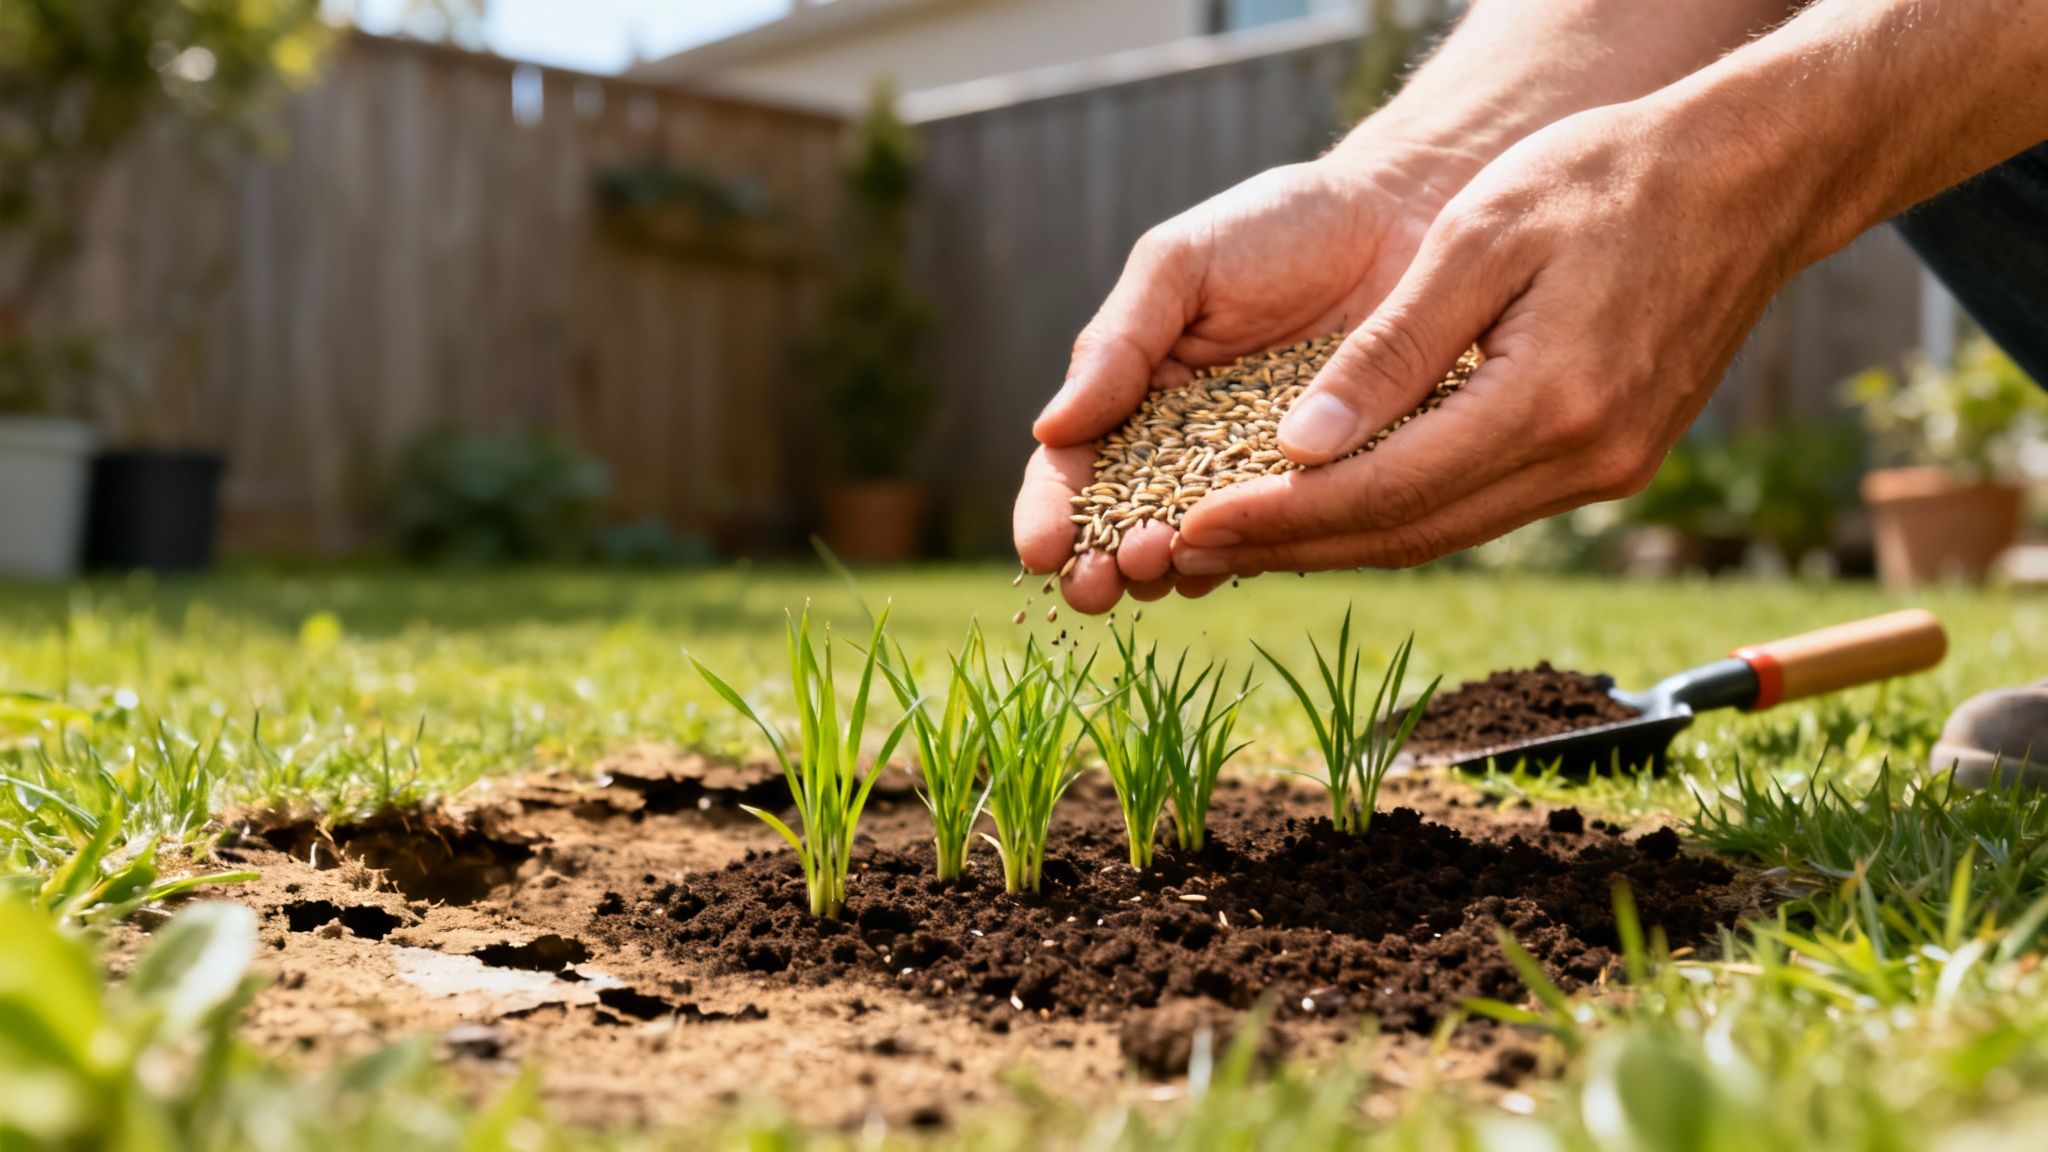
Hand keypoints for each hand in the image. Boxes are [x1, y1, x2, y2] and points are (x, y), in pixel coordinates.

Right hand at [1013, 147, 1473, 612]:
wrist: (1402, 219)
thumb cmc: (1278, 228)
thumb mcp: (1179, 267)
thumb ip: (1117, 343)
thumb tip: (1050, 428)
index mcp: (1134, 395)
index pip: (1074, 467)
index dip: (1050, 513)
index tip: (1040, 550)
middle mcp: (1185, 448)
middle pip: (1124, 523)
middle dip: (1101, 561)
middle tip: (1097, 581)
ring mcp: (1254, 475)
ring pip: (1196, 541)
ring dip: (1166, 566)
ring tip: (1158, 562)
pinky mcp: (1323, 489)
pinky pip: (1281, 535)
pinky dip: (1248, 555)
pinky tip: (1227, 564)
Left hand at [1169, 102, 1799, 575]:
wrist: (1751, 173)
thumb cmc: (1607, 177)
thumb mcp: (1481, 238)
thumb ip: (1391, 349)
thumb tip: (1301, 444)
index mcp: (1551, 403)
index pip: (1384, 491)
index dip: (1281, 517)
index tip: (1194, 524)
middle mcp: (1586, 461)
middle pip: (1409, 533)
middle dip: (1294, 546)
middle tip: (1193, 549)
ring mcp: (1609, 470)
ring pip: (1445, 531)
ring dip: (1343, 540)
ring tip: (1245, 537)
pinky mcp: (1615, 460)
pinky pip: (1484, 506)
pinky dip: (1405, 511)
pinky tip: (1339, 503)